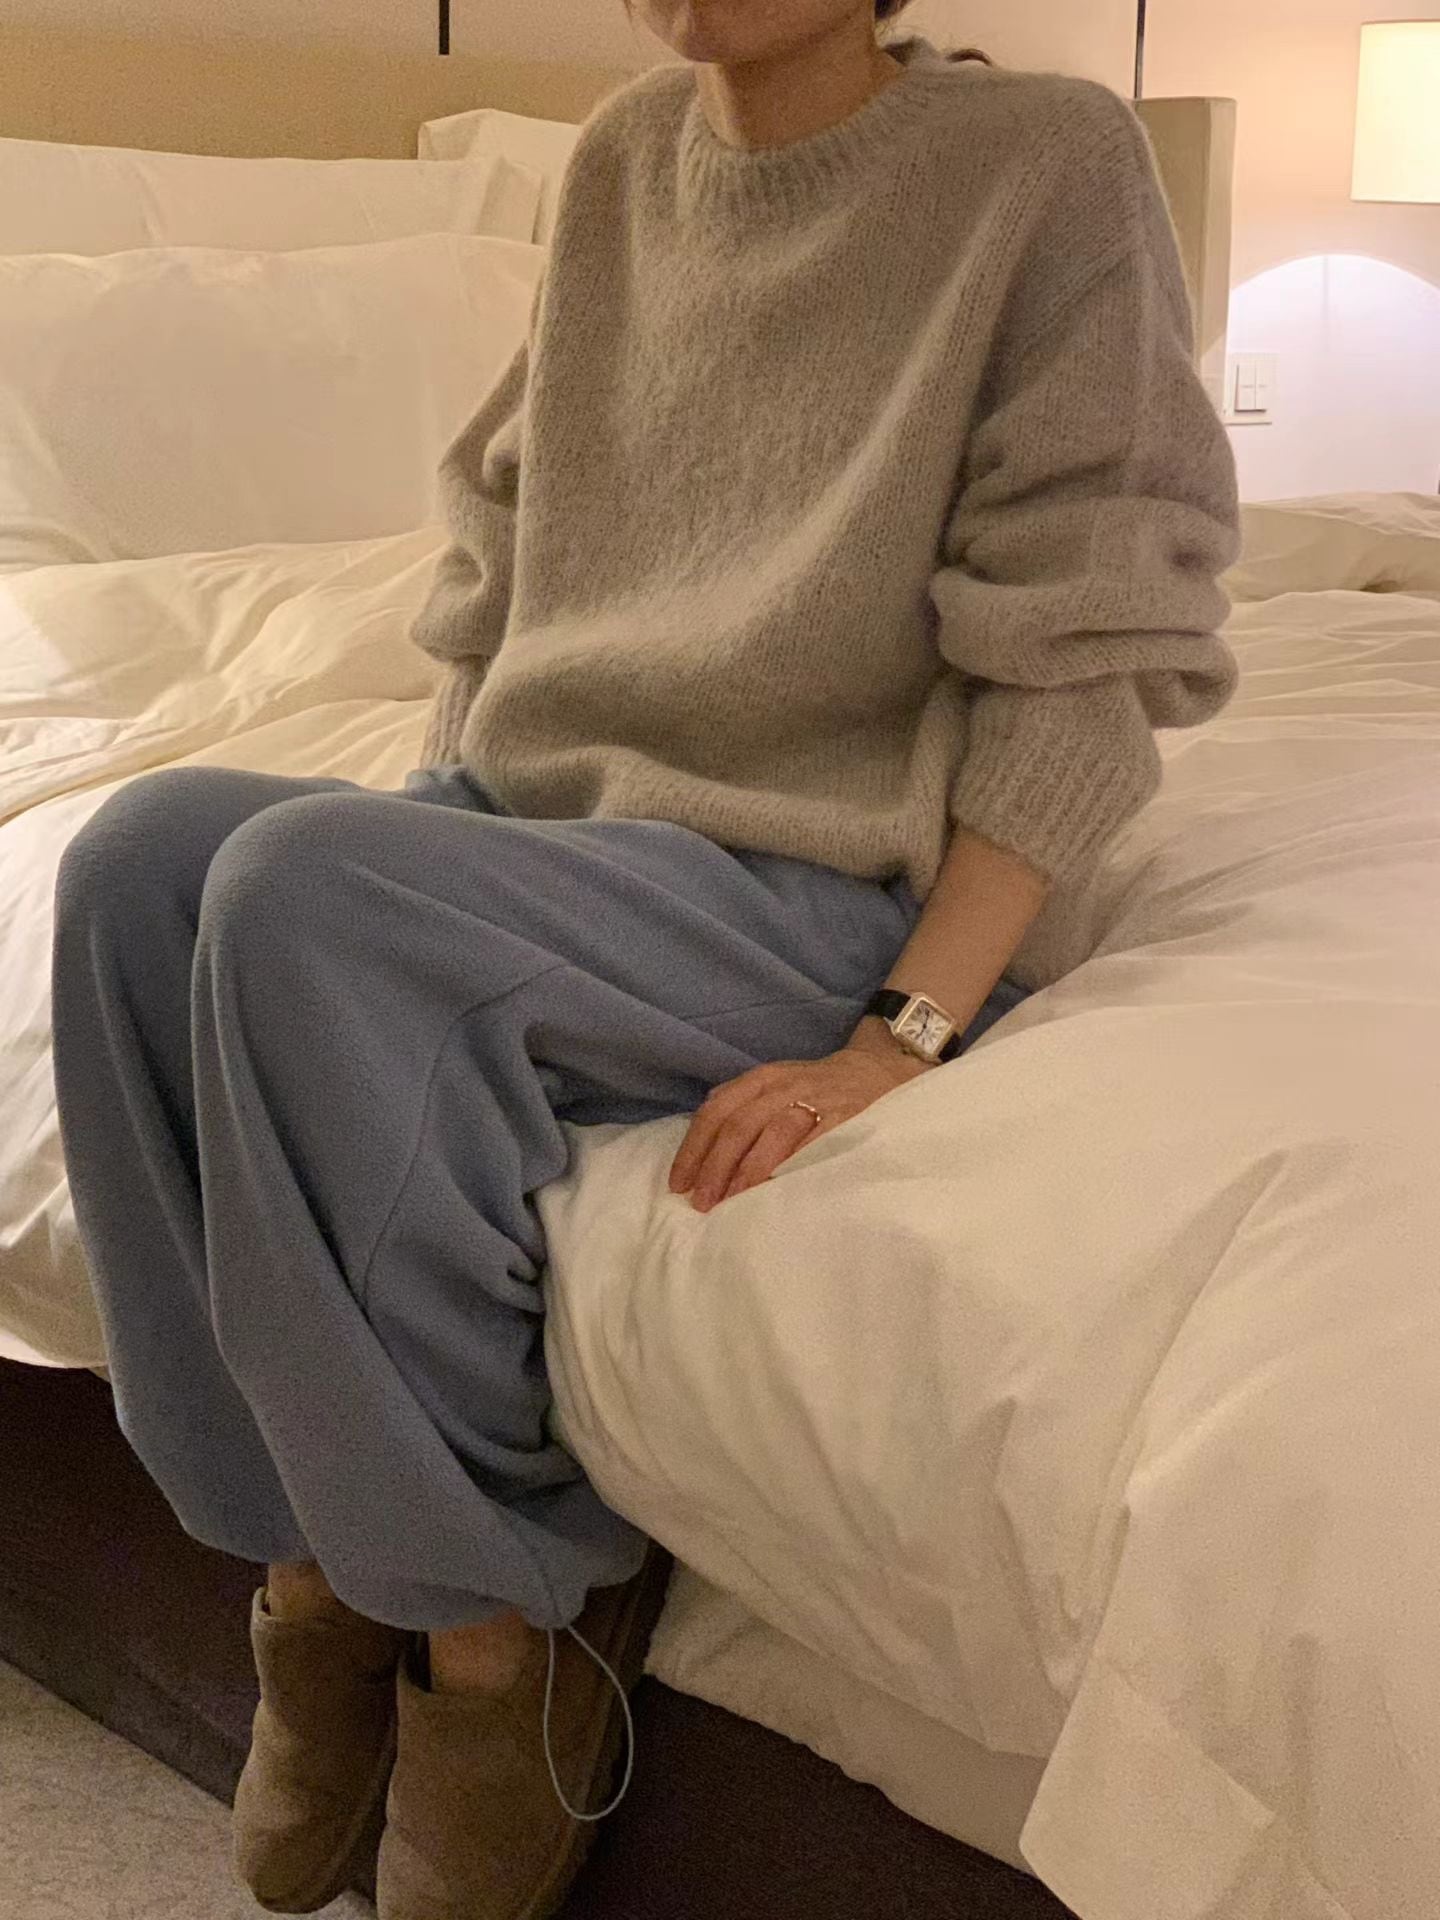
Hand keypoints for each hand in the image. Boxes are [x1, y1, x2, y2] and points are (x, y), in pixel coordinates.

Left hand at [668, 1022, 930, 1212]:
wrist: (881, 1070)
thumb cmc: (818, 1089)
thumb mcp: (776, 1088)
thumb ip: (741, 1110)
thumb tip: (700, 1153)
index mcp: (761, 1080)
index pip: (716, 1111)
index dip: (694, 1149)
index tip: (679, 1184)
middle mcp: (783, 1087)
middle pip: (738, 1125)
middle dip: (715, 1166)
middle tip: (702, 1203)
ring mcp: (815, 1100)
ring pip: (772, 1133)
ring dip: (747, 1171)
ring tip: (732, 1202)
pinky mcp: (845, 1118)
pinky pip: (813, 1143)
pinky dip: (791, 1166)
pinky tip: (777, 1190)